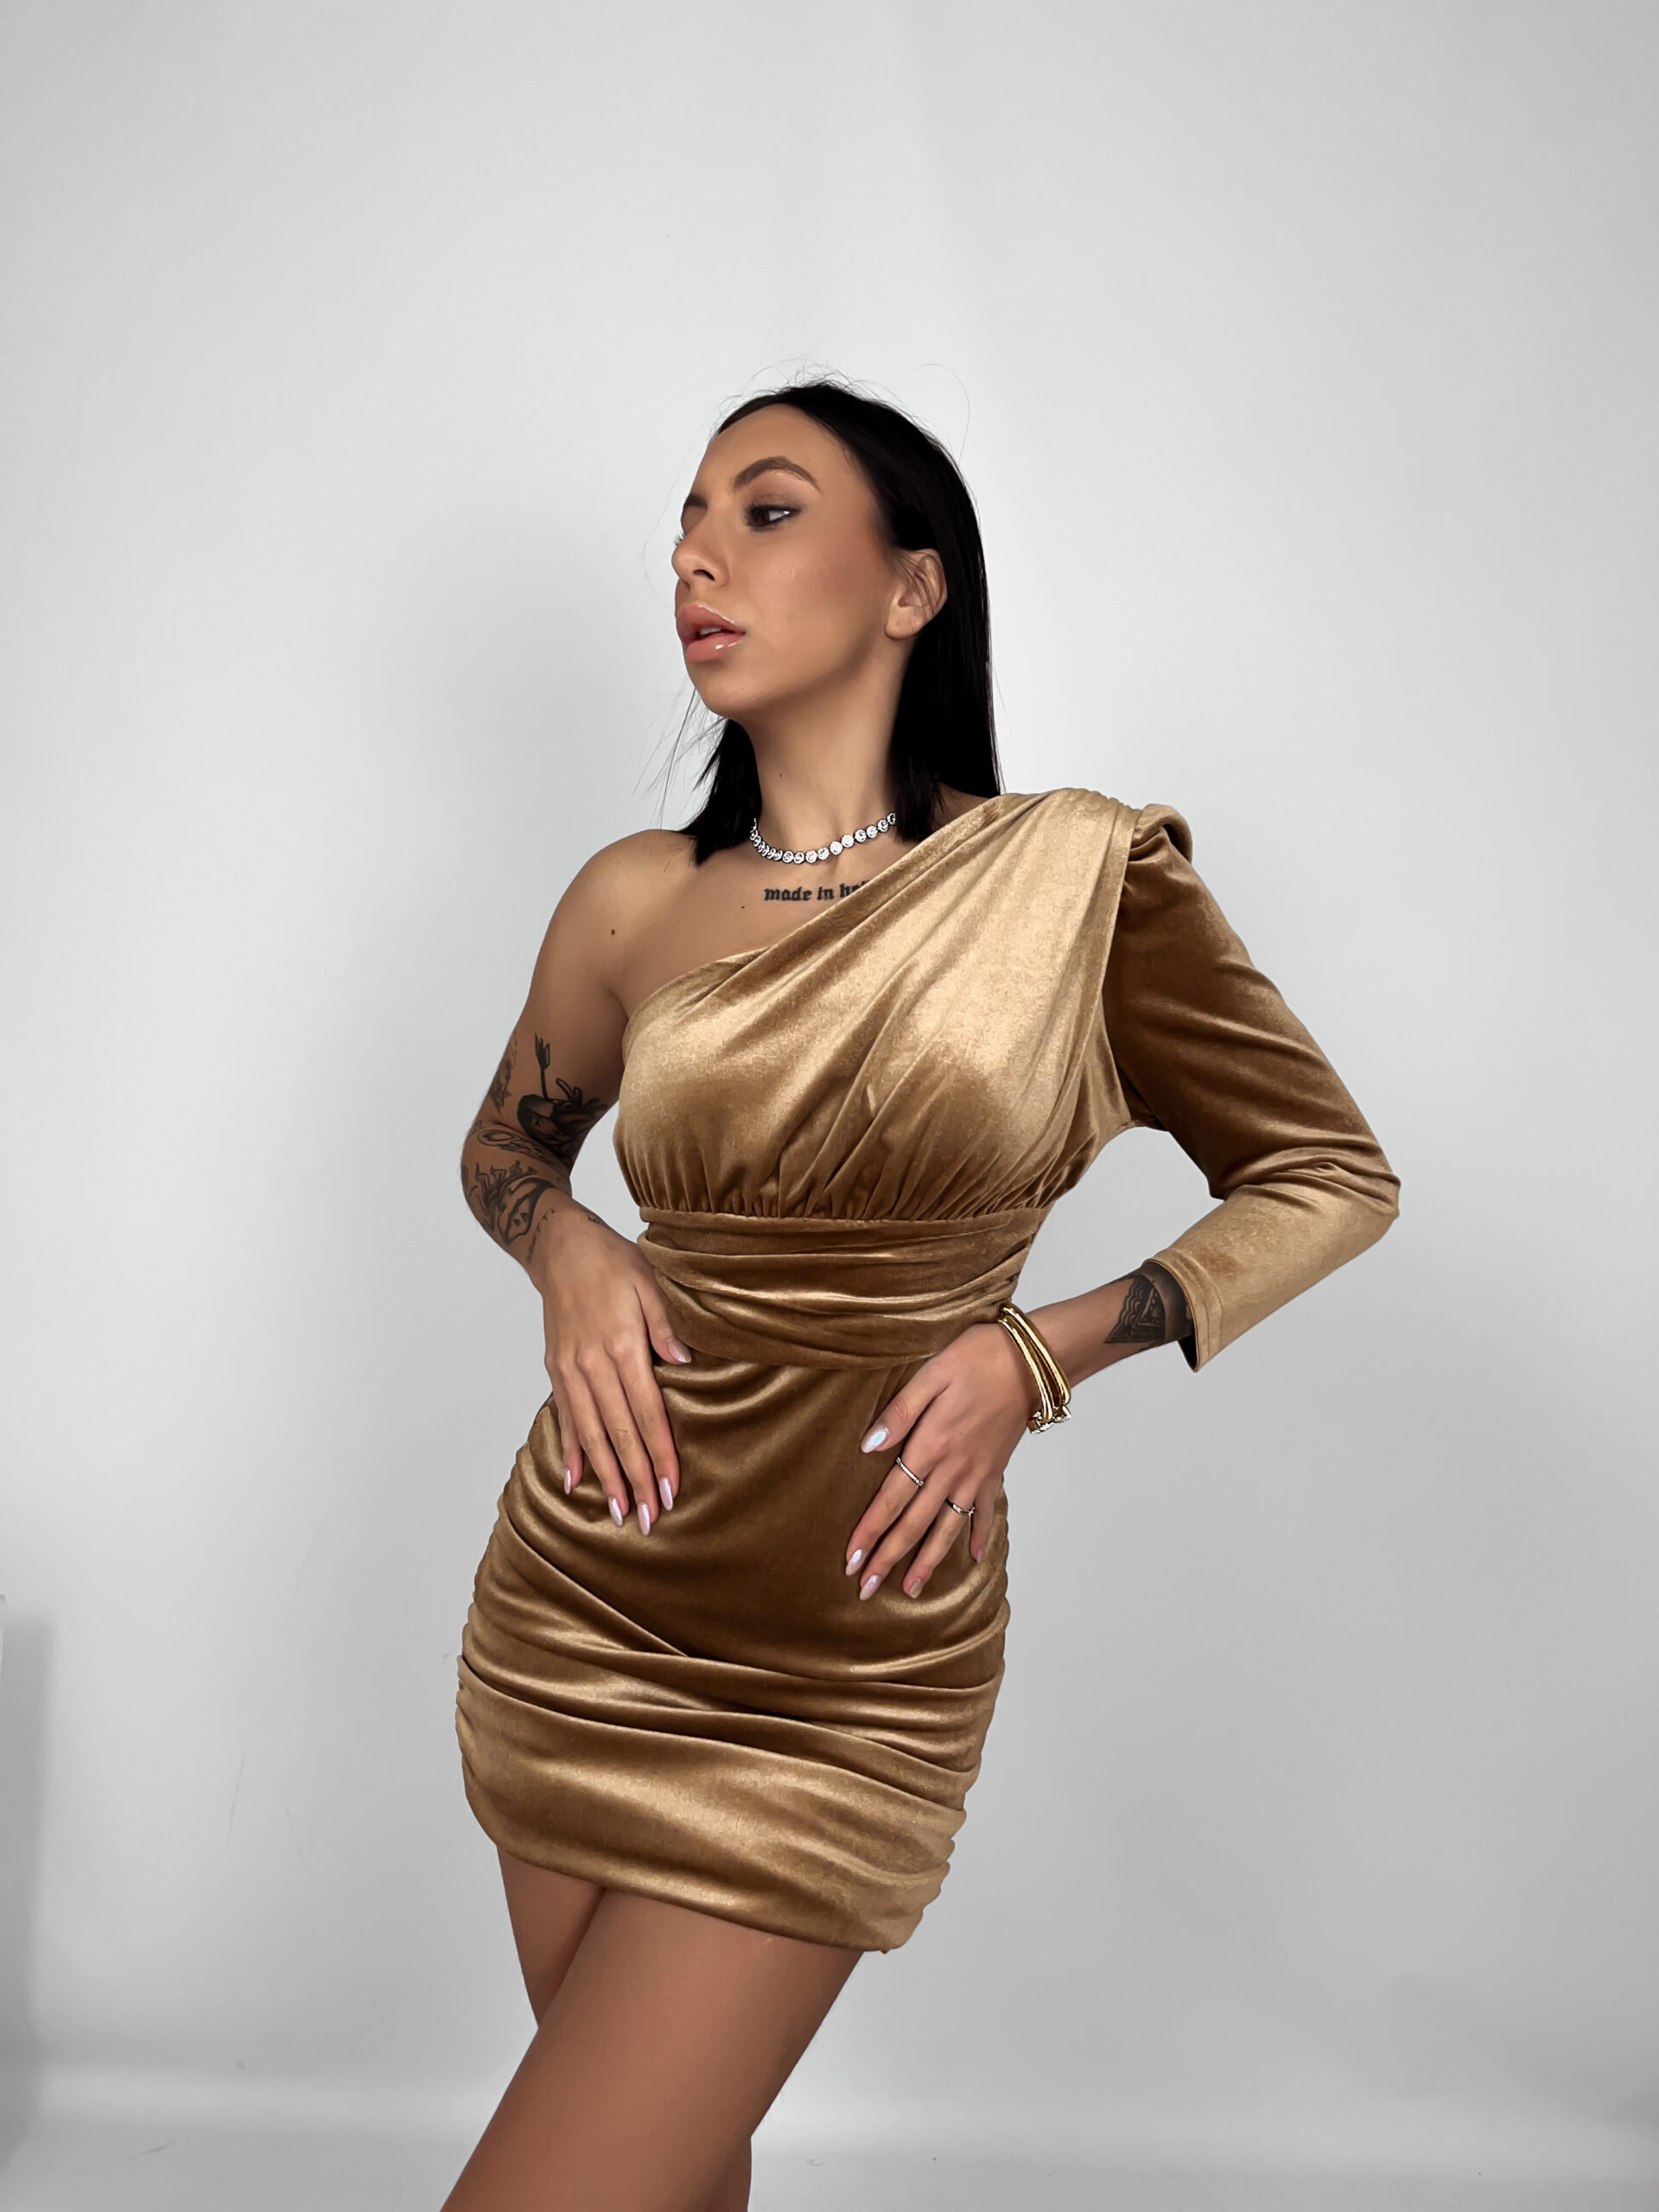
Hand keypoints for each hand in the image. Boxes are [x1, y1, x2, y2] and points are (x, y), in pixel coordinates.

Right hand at [531, 1208, 693, 1534]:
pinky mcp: (556, 1370)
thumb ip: (665, 1326)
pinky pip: (564, 1418)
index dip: (659, 1453)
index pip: (646, 1413)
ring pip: (589, 1434)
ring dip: (604, 1475)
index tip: (671, 1488)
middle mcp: (591, 1364)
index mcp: (621, 1346)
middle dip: (635, 1478)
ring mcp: (569, 1370)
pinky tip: (576, 1481)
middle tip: (648, 1517)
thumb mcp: (649, 1283)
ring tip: (617, 1511)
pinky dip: (570, 1451)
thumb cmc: (612, 1262)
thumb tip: (685, 1364)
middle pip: (617, 1433)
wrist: (560, 1247)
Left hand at [843, 1319, 1039, 1598]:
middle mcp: (953, 1470)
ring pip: (948, 1528)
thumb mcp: (931, 1373)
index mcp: (931, 1445)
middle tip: (866, 1589)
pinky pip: (985, 1512)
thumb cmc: (977, 1357)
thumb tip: (867, 1446)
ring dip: (928, 1561)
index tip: (851, 1560)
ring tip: (911, 1590)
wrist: (1032, 1361)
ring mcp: (977, 1475)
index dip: (870, 1531)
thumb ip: (899, 1412)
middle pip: (915, 1523)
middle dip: (889, 1558)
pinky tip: (974, 1559)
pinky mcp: (996, 1471)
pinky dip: (979, 1536)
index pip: (891, 1499)